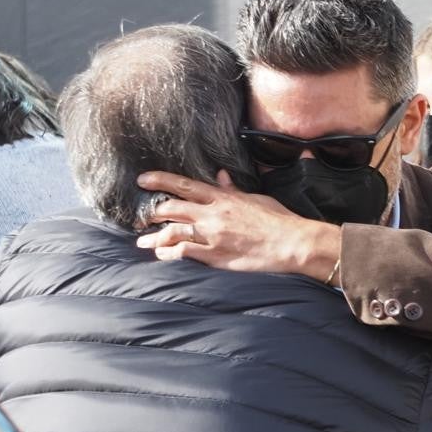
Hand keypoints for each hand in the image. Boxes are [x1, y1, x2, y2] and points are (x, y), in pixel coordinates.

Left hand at [134, 170, 340, 277]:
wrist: (292, 243)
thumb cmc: (279, 220)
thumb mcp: (256, 198)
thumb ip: (234, 189)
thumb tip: (221, 176)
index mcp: (223, 198)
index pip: (183, 185)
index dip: (160, 181)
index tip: (142, 180)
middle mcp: (213, 215)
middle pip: (171, 208)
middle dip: (151, 212)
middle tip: (140, 217)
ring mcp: (212, 236)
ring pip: (172, 232)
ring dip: (154, 237)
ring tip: (143, 241)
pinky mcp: (215, 256)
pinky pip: (183, 253)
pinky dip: (169, 253)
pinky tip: (162, 255)